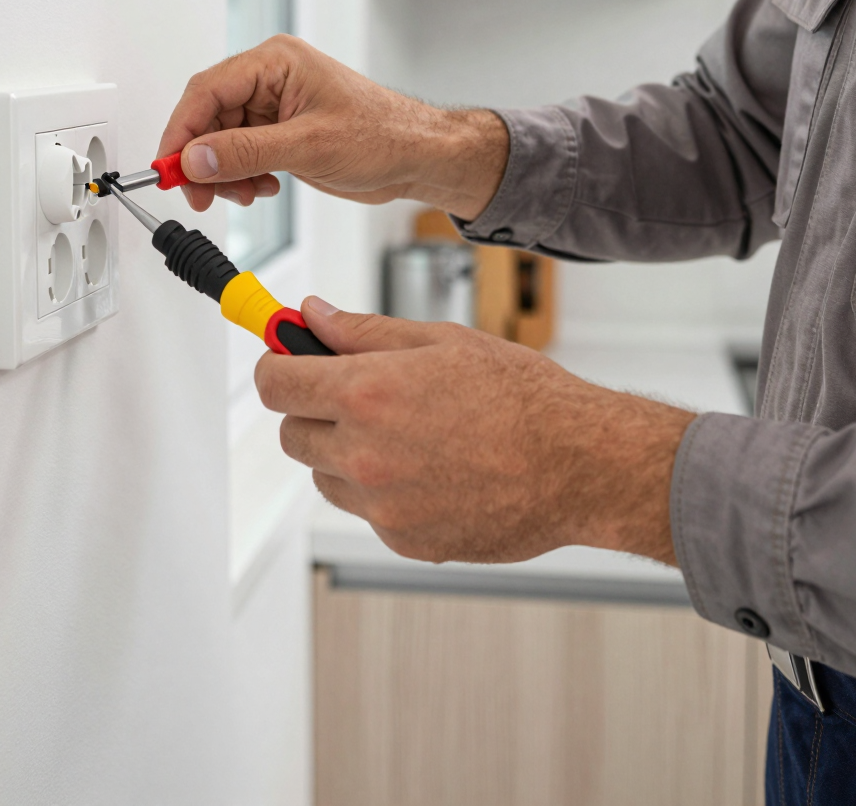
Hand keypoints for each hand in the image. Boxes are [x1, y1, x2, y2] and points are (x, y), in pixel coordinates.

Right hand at [157, 35, 507, 216]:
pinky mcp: (282, 132)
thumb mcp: (308, 146)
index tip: (170, 166)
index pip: (207, 90)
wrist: (418, 158)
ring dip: (224, 172)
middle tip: (199, 193)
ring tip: (242, 193)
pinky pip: (242, 152)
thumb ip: (246, 152)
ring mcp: (276, 107)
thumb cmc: (383, 135)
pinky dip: (242, 175)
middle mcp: (271, 79)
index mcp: (276, 62)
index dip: (182, 131)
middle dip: (202, 158)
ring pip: (223, 139)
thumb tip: (196, 159)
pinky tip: (260, 188)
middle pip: (209, 116)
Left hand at [255, 298, 695, 564]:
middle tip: (360, 394)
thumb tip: (311, 314)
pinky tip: (435, 469)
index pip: (275, 382)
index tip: (290, 360)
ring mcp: (381, 505)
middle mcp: (364, 454)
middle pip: (291, 433)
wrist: (580, 466)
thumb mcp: (441, 341)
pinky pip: (367, 510)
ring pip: (326, 476)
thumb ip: (363, 331)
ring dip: (346, 453)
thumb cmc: (523, 397)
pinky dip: (384, 491)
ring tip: (411, 433)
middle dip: (313, 410)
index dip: (279, 365)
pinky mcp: (403, 541)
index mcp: (367, 393)